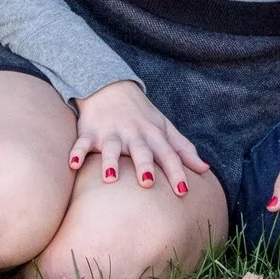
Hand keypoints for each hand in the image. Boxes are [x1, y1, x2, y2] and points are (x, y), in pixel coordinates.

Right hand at [71, 81, 209, 197]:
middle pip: (141, 151)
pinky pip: (81, 144)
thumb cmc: (143, 115)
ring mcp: (111, 133)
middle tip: (147, 183)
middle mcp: (133, 135)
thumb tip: (205, 169)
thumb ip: (183, 149)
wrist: (111, 86)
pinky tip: (73, 164)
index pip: (168, 155)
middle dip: (144, 165)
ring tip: (110, 178)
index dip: (176, 172)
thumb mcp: (165, 128)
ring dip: (109, 162)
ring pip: (110, 148)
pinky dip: (77, 152)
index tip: (183, 192)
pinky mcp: (89, 133)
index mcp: (154, 135)